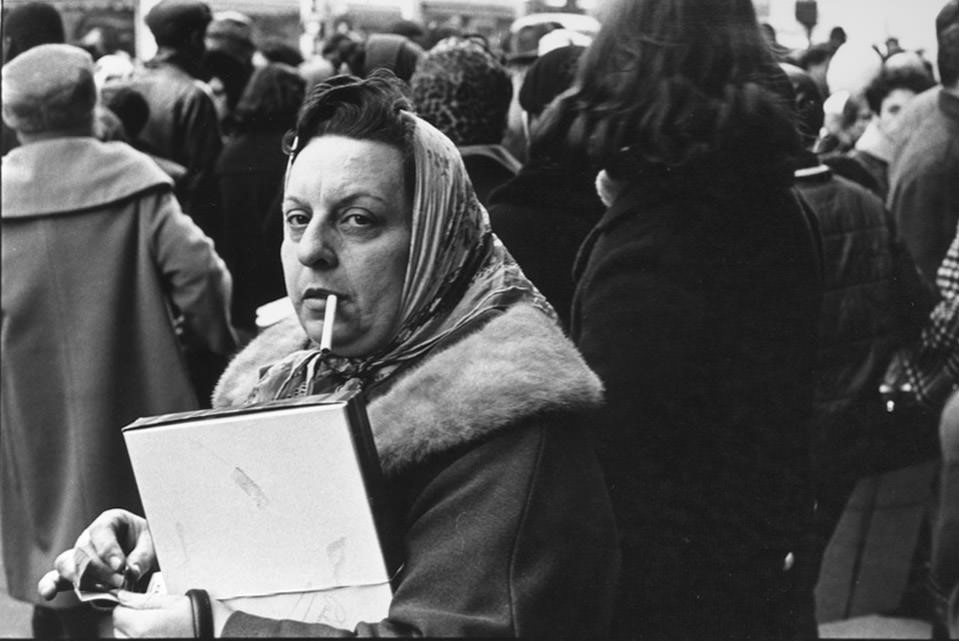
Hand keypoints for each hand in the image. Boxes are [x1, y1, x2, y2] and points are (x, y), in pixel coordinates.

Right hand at [38, 509, 156, 599]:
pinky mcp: (73, 575)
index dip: (108, 549)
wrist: (146, 557)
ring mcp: (78, 556)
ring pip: (67, 564)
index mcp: (110, 521)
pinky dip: (50, 585)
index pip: (101, 531)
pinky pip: (55, 578)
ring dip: (82, 580)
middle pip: (83, 550)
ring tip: (101, 590)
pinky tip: (48, 593)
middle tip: (119, 581)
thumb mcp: (152, 545)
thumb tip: (130, 573)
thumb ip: (142, 558)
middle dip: (100, 570)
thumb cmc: (147, 545)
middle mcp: (90, 537)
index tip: (120, 566)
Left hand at [114, 590, 233, 637]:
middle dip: (129, 618)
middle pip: (119, 627)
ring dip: (132, 629)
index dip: (126, 604)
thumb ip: (143, 599)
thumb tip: (123, 596)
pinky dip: (140, 636)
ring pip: (125, 637)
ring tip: (153, 624)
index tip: (135, 602)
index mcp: (142, 625)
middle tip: (148, 612)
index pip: (117, 613)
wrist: (215, 632)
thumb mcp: (171, 601)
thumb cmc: (198, 618)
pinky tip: (155, 632)